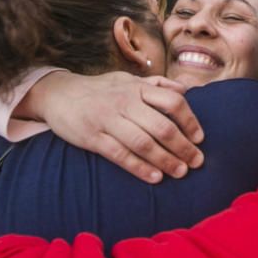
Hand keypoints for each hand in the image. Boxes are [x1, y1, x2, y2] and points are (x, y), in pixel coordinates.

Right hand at [20, 71, 204, 183]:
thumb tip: (186, 89)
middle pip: (162, 126)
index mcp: (137, 88)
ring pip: (143, 143)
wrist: (57, 94)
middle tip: (197, 162)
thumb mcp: (127, 79)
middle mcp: (124, 102)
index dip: (190, 121)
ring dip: (165, 160)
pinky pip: (120, 155)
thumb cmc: (99, 90)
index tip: (200, 138)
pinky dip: (139, 167)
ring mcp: (108, 120)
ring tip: (181, 172)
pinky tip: (155, 178)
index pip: (172, 101)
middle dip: (183, 147)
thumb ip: (157, 84)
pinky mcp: (92, 138)